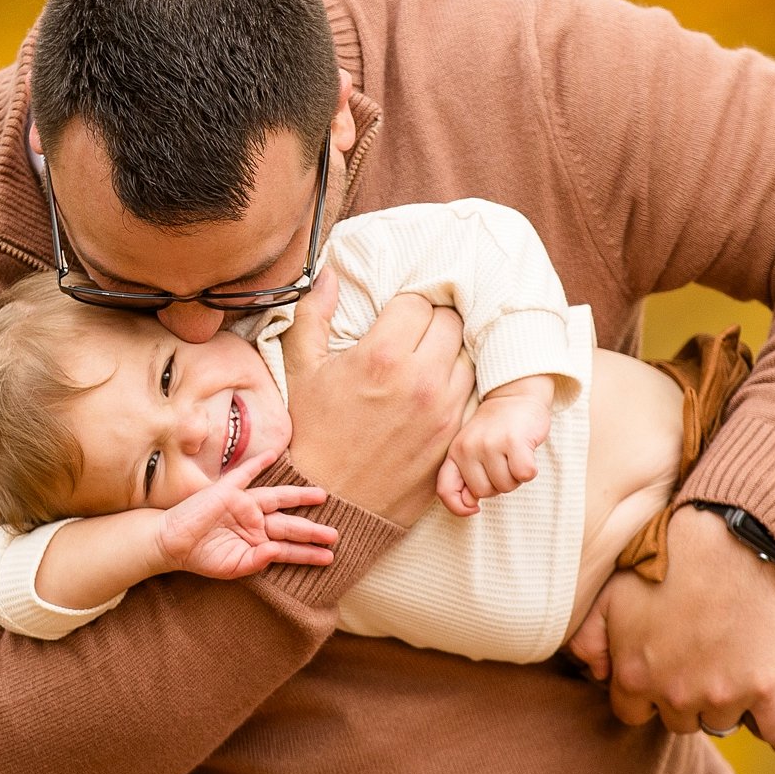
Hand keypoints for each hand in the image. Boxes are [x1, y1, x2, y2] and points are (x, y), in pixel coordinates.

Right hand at [154, 456, 340, 579]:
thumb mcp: (233, 567)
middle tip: (334, 534)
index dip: (308, 553)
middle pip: (289, 524)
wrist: (171, 543)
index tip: (328, 557)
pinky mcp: (227, 492)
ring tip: (321, 496)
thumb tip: (277, 551)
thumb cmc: (201, 557)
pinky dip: (258, 464)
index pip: (288, 547)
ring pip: (277, 498)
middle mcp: (254, 522)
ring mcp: (243, 505)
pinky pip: (245, 474)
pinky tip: (274, 456)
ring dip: (299, 496)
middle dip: (312, 530)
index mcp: (257, 541)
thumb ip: (257, 561)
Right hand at [282, 282, 476, 524]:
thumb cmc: (313, 433)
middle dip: (432, 324)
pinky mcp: (454, 435)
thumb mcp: (301, 371)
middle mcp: (420, 380)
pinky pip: (472, 394)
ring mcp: (443, 410)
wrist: (333, 500)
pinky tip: (435, 392)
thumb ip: (314, 314)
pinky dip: (458, 387)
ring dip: (450, 354)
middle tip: (412, 337)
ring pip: (468, 356)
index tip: (394, 319)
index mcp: (382, 357)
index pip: (418, 302)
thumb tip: (330, 273)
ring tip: (425, 363)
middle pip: (451, 323)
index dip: (405, 307)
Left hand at [435, 379, 554, 516]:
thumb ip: (466, 477)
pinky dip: (529, 469)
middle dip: (498, 484)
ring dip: (515, 477)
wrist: (515, 394)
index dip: (458, 507)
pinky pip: (524, 475)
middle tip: (504, 463)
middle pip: (484, 492)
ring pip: (505, 486)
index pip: (445, 491)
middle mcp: (468, 448)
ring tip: (514, 456)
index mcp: (454, 452)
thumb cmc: (495, 429)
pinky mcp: (514, 441)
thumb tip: (470, 504)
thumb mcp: (472, 449)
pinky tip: (526, 453)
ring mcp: (490, 444)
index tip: (474, 507)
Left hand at [567, 506, 774, 743]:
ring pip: (722, 721)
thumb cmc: (667, 559)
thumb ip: (589, 639)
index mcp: (635, 677)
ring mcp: (724, 693)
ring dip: (727, 701)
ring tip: (732, 664)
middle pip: (680, 720)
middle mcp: (676, 694)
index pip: (634, 714)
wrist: (730, 536)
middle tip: (699, 660)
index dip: (647, 694)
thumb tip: (595, 674)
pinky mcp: (768, 686)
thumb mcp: (610, 593)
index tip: (663, 671)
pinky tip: (769, 701)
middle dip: (685, 696)